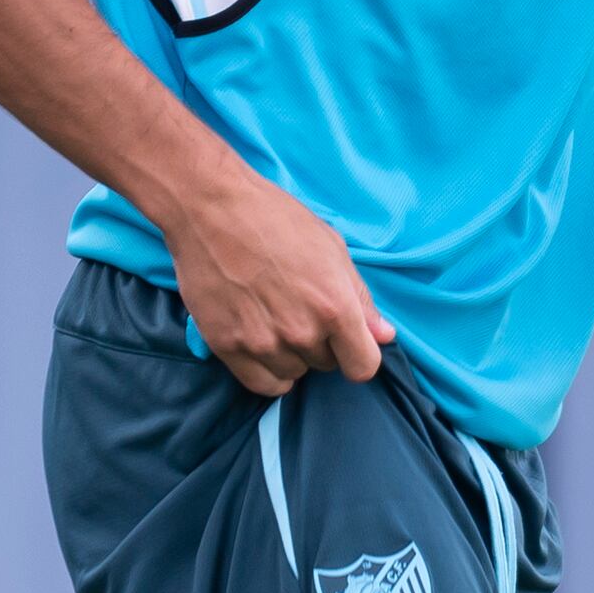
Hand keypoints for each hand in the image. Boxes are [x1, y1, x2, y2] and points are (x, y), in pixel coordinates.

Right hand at [164, 169, 392, 397]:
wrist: (210, 208)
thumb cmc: (276, 219)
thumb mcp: (332, 249)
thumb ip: (360, 298)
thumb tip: (383, 335)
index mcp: (334, 306)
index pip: (363, 366)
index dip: (359, 355)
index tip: (348, 342)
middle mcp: (301, 331)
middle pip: (326, 366)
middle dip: (321, 344)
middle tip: (300, 309)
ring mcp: (262, 342)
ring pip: (294, 374)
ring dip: (291, 355)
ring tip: (275, 319)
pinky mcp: (227, 346)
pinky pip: (261, 384)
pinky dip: (268, 371)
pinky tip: (264, 345)